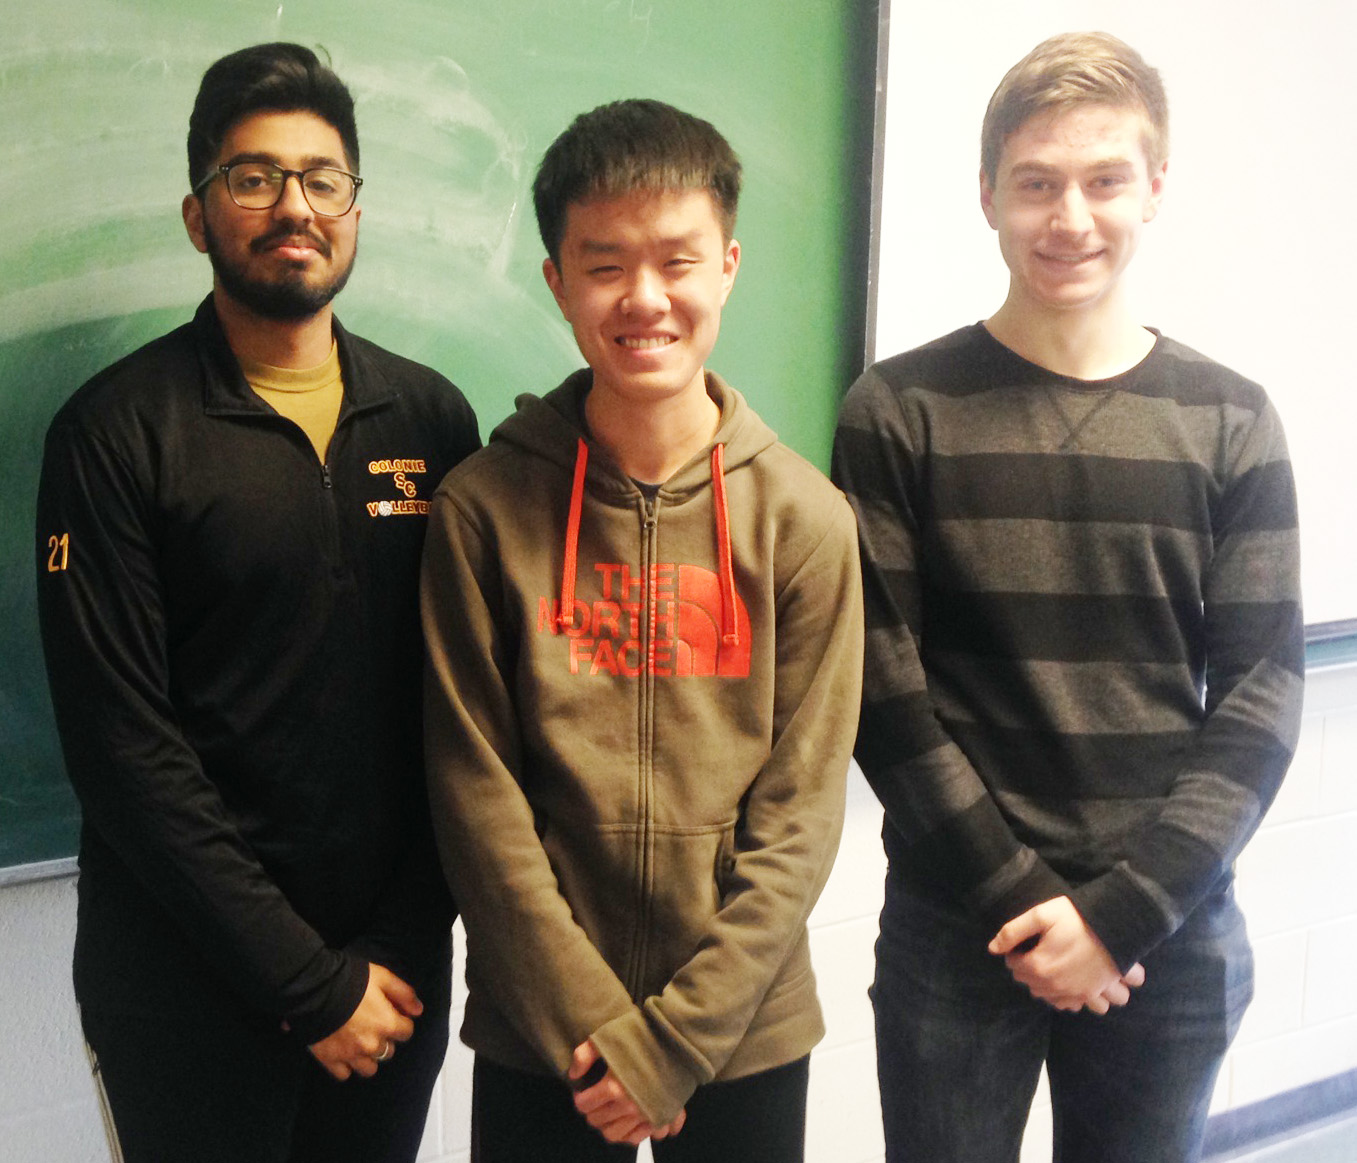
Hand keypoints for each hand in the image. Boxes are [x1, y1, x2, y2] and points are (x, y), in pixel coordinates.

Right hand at [307, 963, 423, 1079]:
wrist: (316, 990)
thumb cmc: (352, 980)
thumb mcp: (383, 977)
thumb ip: (404, 993)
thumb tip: (418, 1010)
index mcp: (387, 1025)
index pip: (406, 1032)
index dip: (401, 1022)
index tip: (392, 1015)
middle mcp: (372, 1045)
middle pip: (388, 1051)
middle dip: (384, 1040)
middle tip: (373, 1027)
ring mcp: (351, 1056)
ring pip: (369, 1068)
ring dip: (368, 1057)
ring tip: (360, 1043)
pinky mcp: (330, 1061)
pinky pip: (344, 1074)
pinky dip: (346, 1066)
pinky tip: (343, 1052)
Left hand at [568, 1040, 686, 1144]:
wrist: (674, 1039)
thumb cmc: (640, 1035)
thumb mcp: (606, 1037)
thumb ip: (584, 1055)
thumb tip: (573, 1076)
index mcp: (613, 1087)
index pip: (585, 1105)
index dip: (580, 1098)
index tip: (582, 1092)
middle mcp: (628, 1105)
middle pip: (597, 1121)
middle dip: (591, 1111)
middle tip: (593, 1102)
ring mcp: (644, 1114)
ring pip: (614, 1134)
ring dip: (605, 1124)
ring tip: (606, 1112)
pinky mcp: (657, 1117)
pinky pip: (636, 1138)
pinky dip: (626, 1134)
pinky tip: (623, 1121)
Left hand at [989, 897, 1144, 1013]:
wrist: (1116, 926)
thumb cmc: (1077, 917)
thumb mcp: (1041, 915)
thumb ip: (1013, 931)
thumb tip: (993, 948)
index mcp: (1039, 966)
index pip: (1014, 966)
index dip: (1016, 953)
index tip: (1025, 945)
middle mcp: (1055, 986)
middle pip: (1031, 984)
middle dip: (1030, 970)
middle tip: (1038, 953)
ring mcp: (1075, 993)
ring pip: (1053, 1000)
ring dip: (1049, 988)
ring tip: (1053, 971)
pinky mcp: (1092, 994)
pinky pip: (1076, 1006)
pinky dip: (1070, 998)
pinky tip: (1071, 982)